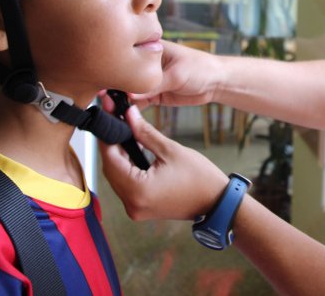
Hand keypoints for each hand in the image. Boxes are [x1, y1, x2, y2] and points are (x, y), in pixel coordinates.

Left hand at [98, 103, 227, 220]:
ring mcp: (135, 209)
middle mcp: (132, 204)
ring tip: (126, 134)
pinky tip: (134, 152)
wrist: (216, 202)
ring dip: (119, 157)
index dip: (108, 136)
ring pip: (116, 178)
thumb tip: (128, 115)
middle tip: (117, 122)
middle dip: (112, 145)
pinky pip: (126, 186)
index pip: (110, 159)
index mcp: (138, 190)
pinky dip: (127, 169)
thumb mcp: (171, 150)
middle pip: (110, 169)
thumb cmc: (200, 178)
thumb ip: (145, 133)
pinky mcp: (141, 208)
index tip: (108, 118)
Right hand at [102, 40, 222, 112]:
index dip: (115, 69)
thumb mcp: (176, 75)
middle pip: (125, 75)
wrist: (216, 82)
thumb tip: (130, 96)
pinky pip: (139, 101)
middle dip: (114, 87)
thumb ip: (153, 85)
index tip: (104, 82)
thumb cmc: (201, 68)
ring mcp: (150, 79)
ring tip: (110, 109)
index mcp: (150, 49)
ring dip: (121, 100)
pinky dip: (131, 108)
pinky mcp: (155, 94)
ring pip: (130, 90)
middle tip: (104, 100)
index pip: (127, 57)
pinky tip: (123, 114)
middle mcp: (147, 64)